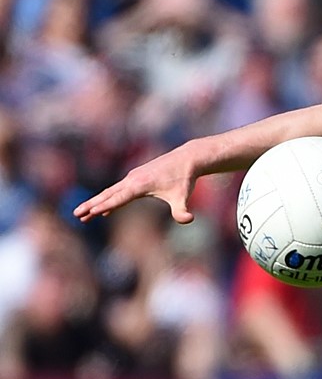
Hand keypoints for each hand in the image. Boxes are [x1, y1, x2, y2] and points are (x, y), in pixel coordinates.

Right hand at [74, 148, 199, 223]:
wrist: (186, 159)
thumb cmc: (184, 179)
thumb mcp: (183, 196)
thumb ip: (182, 210)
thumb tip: (188, 219)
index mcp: (140, 185)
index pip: (118, 198)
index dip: (105, 206)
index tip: (90, 213)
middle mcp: (132, 179)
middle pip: (108, 194)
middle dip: (91, 205)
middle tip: (76, 215)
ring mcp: (132, 177)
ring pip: (110, 192)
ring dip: (96, 203)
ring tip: (83, 215)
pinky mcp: (136, 177)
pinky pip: (118, 190)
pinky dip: (109, 199)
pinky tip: (105, 209)